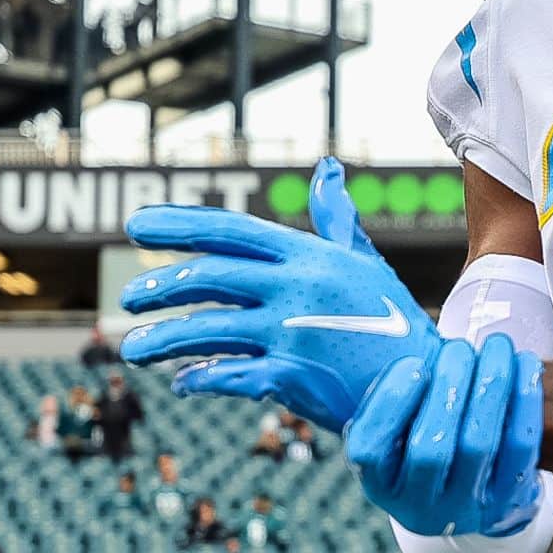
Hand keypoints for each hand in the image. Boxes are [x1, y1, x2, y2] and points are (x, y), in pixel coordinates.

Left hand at [120, 161, 437, 432]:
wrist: (424, 383)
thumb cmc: (389, 321)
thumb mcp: (363, 264)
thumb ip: (336, 219)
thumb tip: (327, 169)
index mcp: (308, 255)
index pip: (230, 230)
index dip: (178, 224)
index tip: (135, 226)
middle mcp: (296, 288)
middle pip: (208, 277)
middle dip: (159, 286)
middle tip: (128, 296)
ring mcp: (292, 332)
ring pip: (207, 329)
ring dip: (162, 339)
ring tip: (132, 349)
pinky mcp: (291, 376)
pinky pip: (228, 375)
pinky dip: (199, 378)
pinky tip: (182, 382)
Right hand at [347, 335, 542, 538]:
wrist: (473, 489)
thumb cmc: (426, 436)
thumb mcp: (396, 426)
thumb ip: (391, 392)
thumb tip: (388, 324)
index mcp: (380, 485)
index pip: (369, 450)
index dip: (390, 403)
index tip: (414, 364)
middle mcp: (419, 507)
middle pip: (430, 449)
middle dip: (448, 387)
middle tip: (460, 347)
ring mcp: (466, 508)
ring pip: (478, 444)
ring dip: (489, 385)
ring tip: (496, 347)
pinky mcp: (510, 500)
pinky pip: (521, 447)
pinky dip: (525, 401)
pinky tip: (526, 366)